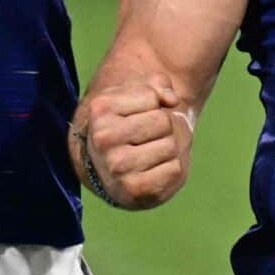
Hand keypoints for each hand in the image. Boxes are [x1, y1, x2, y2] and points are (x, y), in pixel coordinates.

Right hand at [70, 72, 195, 208]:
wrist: (111, 169)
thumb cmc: (128, 124)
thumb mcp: (136, 94)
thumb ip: (157, 84)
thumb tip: (171, 99)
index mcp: (100, 110)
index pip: (153, 97)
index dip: (154, 105)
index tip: (138, 115)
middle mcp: (103, 139)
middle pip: (163, 122)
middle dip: (163, 128)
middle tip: (146, 137)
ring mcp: (116, 167)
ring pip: (171, 146)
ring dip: (168, 149)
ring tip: (149, 153)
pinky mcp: (134, 190)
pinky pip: (175, 170)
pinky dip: (171, 169)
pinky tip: (153, 170)